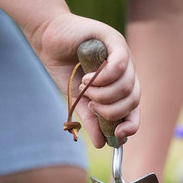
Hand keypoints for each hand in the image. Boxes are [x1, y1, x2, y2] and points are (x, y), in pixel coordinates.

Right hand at [33, 12, 140, 147]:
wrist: (48, 38)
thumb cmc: (65, 67)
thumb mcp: (79, 99)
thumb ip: (91, 119)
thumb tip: (102, 144)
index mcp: (121, 86)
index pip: (134, 109)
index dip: (130, 125)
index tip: (118, 135)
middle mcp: (127, 72)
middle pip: (133, 100)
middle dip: (112, 111)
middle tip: (91, 106)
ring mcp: (124, 55)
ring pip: (127, 85)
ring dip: (103, 94)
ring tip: (85, 88)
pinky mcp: (115, 40)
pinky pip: (120, 65)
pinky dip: (104, 78)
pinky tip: (88, 78)